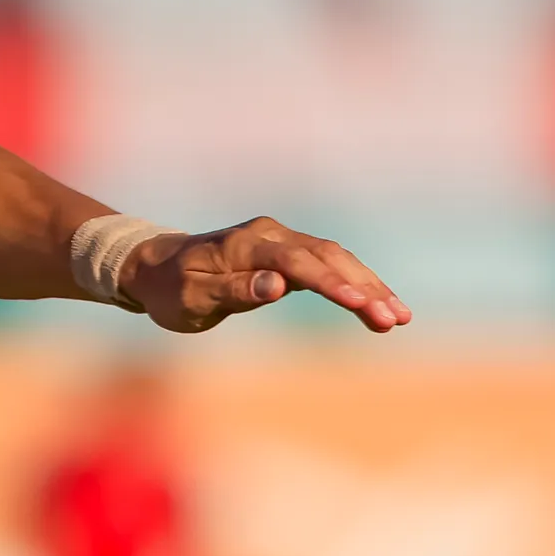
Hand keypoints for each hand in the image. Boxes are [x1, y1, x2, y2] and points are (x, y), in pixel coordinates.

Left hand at [124, 217, 410, 334]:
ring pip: (336, 259)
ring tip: (399, 318)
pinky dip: (357, 283)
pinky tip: (381, 304)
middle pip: (326, 257)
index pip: (297, 262)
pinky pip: (330, 265)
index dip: (330, 283)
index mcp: (245, 243)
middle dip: (364, 287)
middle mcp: (268, 235)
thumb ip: (233, 290)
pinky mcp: (288, 253)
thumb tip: (276, 286)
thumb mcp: (191, 298)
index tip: (361, 304)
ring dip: (369, 285)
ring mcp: (280, 241)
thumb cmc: (170, 289)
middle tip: (394, 320)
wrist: (155, 269)